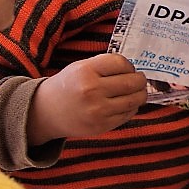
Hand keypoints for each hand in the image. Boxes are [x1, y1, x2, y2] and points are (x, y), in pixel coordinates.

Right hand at [28, 53, 146, 144]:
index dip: (129, 65)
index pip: (121, 63)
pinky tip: (127, 104)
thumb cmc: (68, 86)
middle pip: (132, 82)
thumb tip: (134, 70)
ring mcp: (98, 110)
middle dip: (140, 80)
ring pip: (134, 99)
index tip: (128, 69)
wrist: (47, 112)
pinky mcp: (102, 125)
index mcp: (85, 72)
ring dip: (141, 94)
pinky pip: (128, 114)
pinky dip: (132, 108)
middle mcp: (92, 91)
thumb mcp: (80, 67)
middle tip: (139, 80)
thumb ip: (104, 65)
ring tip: (138, 91)